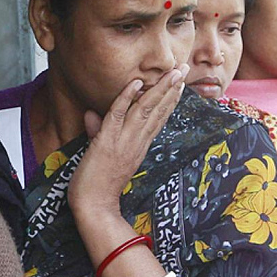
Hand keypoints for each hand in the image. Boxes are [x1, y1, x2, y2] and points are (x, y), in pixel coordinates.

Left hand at [68, 66, 188, 224]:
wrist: (93, 207)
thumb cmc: (96, 186)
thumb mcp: (100, 154)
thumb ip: (98, 132)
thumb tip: (91, 115)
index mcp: (138, 146)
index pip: (158, 119)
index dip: (169, 100)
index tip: (180, 84)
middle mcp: (136, 142)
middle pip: (158, 110)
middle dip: (172, 88)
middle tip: (185, 69)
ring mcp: (124, 141)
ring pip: (145, 110)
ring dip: (159, 89)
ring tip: (173, 72)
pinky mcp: (107, 142)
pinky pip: (118, 115)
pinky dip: (126, 98)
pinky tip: (136, 83)